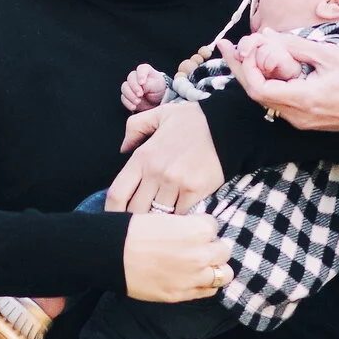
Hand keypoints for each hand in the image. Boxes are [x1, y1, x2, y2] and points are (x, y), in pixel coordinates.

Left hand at [106, 99, 222, 212]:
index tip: (114, 219)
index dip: (110, 212)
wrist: (228, 125)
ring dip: (157, 220)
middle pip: (135, 210)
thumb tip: (122, 149)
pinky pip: (179, 215)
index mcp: (143, 156)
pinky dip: (177, 218)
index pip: (117, 193)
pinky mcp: (195, 191)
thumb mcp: (159, 115)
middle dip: (134, 220)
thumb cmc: (192, 121)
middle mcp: (156, 172)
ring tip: (159, 221)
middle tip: (139, 224)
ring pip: (157, 216)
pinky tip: (179, 215)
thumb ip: (135, 127)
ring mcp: (175, 183)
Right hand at [119, 64, 170, 113]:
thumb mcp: (158, 85)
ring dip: (130, 95)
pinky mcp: (127, 95)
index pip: (141, 69)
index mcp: (145, 70)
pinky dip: (128, 103)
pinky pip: (123, 98)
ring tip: (138, 102)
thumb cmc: (158, 89)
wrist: (156, 100)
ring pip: (125, 88)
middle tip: (140, 95)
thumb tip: (141, 85)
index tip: (142, 83)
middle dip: (134, 87)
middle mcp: (136, 77)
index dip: (141, 75)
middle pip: (130, 78)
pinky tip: (133, 107)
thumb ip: (149, 84)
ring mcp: (130, 86)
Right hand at [122, 211, 231, 302]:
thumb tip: (197, 231)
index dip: (202, 227)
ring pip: (224, 274)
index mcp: (197, 230)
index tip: (191, 229)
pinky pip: (208, 291)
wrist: (110, 255)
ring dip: (214, 268)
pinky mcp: (182, 294)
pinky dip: (205, 284)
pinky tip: (194, 278)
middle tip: (198, 247)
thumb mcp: (164, 218)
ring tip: (201, 265)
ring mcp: (193, 277)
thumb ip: (186, 226)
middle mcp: (201, 254)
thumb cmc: (133, 231)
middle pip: (224, 250)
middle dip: (213, 247)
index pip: (213, 226)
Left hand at [224, 34, 338, 140]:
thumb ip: (297, 46)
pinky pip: (277, 99)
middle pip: (255, 92)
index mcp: (301, 99)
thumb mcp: (331, 57)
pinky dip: (268, 80)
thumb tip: (267, 36)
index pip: (258, 87)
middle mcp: (294, 114)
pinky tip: (267, 64)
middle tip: (225, 45)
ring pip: (264, 96)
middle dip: (239, 67)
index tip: (246, 45)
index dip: (246, 66)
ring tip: (244, 50)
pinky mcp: (302, 119)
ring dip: (253, 73)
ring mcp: (297, 120)